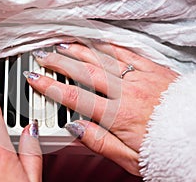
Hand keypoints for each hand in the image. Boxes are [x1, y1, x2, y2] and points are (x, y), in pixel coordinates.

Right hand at [25, 43, 177, 175]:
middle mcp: (127, 91)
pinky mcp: (153, 70)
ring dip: (79, 50)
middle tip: (43, 56)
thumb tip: (74, 128)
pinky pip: (126, 52)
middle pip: (84, 71)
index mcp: (118, 114)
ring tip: (62, 45)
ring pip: (102, 58)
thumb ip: (99, 142)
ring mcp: (140, 77)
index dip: (50, 86)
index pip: (75, 97)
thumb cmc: (166, 149)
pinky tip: (96, 42)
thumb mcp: (129, 158)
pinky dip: (108, 46)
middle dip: (59, 62)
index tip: (35, 79)